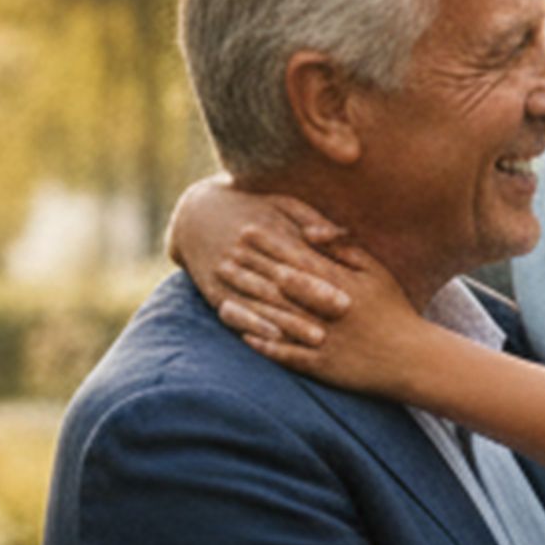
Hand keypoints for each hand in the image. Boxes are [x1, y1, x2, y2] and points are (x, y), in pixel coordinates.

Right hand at [174, 183, 358, 351]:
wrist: (195, 214)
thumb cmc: (255, 210)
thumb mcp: (282, 205)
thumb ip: (312, 220)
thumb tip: (337, 234)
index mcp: (266, 229)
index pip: (298, 258)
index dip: (323, 280)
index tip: (349, 298)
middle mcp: (245, 252)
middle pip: (282, 281)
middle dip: (312, 300)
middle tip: (341, 318)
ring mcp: (227, 272)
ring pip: (262, 300)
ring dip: (290, 321)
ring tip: (317, 338)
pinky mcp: (214, 290)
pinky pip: (235, 311)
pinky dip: (255, 325)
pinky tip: (275, 339)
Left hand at [229, 247, 433, 394]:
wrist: (416, 360)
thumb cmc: (395, 312)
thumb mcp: (377, 274)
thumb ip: (346, 250)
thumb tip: (316, 231)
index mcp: (343, 285)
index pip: (300, 259)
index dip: (271, 244)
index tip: (246, 230)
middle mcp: (330, 310)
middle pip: (283, 286)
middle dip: (252, 269)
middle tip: (222, 254)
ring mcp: (327, 340)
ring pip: (281, 320)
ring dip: (250, 306)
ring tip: (223, 293)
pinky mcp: (326, 367)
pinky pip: (291, 356)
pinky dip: (268, 346)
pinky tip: (245, 336)